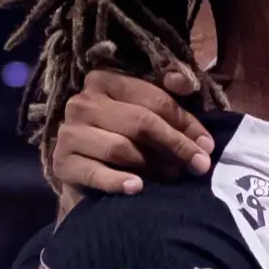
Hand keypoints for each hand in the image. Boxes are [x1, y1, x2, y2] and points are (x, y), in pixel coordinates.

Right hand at [49, 67, 215, 198]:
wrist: (89, 175)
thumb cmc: (127, 139)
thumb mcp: (150, 114)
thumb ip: (169, 97)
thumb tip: (185, 84)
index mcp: (103, 81)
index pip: (154, 100)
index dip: (186, 124)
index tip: (207, 146)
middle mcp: (82, 102)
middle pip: (140, 122)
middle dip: (175, 145)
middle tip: (198, 166)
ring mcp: (69, 132)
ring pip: (120, 148)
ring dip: (152, 166)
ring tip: (171, 177)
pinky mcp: (61, 162)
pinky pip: (95, 173)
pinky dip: (118, 182)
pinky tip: (136, 188)